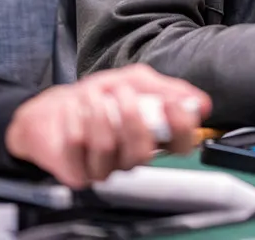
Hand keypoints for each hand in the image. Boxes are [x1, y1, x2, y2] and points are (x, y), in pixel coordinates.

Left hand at [4, 65, 211, 188]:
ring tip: (90, 95)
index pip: (181, 145)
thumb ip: (166, 88)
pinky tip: (73, 110)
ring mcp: (105, 169)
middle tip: (120, 91)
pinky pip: (78, 149)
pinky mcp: (77, 174)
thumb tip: (200, 102)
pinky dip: (74, 121)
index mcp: (153, 137)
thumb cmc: (98, 96)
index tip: (172, 105)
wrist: (54, 107)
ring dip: (98, 113)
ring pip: (108, 149)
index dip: (181, 128)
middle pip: (143, 152)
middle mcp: (132, 157)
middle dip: (130, 118)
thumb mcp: (135, 80)